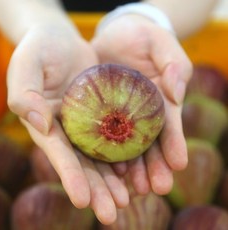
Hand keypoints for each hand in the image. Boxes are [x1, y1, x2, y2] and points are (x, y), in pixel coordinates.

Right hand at [7, 24, 128, 224]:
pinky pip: (115, 136)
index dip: (70, 177)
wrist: (60, 40)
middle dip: (96, 189)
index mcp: (47, 123)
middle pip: (83, 163)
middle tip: (113, 213)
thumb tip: (39, 124)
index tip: (82, 201)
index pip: (59, 154)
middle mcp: (67, 129)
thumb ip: (25, 94)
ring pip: (101, 156)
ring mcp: (86, 122)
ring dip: (114, 179)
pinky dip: (124, 154)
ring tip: (128, 200)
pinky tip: (134, 171)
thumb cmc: (40, 49)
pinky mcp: (103, 112)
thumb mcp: (27, 65)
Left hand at [91, 14, 192, 194]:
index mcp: (161, 101)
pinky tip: (108, 172)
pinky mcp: (99, 114)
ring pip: (127, 148)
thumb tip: (177, 92)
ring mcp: (120, 117)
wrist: (116, 36)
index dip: (175, 144)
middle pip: (149, 145)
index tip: (178, 164)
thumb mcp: (162, 44)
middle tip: (156, 188)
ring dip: (131, 170)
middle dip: (154, 167)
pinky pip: (102, 137)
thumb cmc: (143, 38)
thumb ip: (174, 65)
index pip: (170, 126)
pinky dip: (106, 156)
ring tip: (134, 189)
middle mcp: (142, 115)